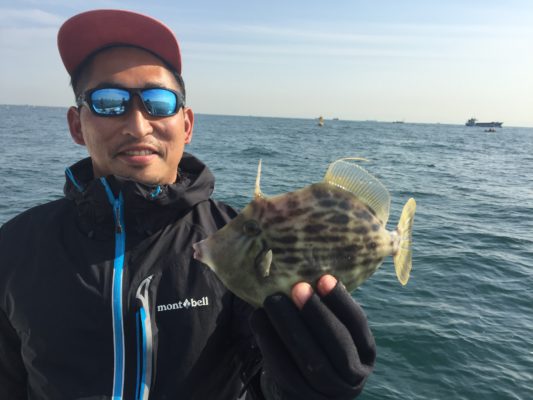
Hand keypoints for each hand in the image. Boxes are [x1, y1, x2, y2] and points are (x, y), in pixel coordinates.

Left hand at [250, 275, 375, 399]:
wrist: (305, 388)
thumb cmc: (319, 345)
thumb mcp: (333, 330)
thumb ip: (326, 308)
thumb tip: (307, 266)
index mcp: (365, 353)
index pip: (357, 325)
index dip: (341, 301)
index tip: (324, 277)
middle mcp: (352, 376)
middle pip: (336, 345)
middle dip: (316, 314)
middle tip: (297, 287)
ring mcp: (327, 391)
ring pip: (310, 359)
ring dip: (290, 326)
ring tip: (273, 300)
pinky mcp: (299, 395)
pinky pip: (284, 369)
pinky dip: (270, 342)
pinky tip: (258, 319)